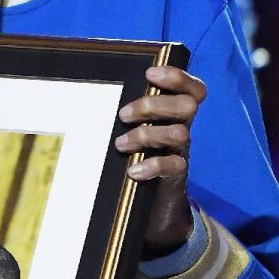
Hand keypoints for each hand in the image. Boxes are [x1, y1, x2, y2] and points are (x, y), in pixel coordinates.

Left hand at [115, 65, 205, 252]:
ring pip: (180, 133)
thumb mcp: (134, 130)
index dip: (178, 76)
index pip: (193, 89)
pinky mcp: (175, 176)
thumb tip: (85, 89)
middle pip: (187, 106)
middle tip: (123, 115)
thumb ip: (127, 113)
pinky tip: (133, 171)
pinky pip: (174, 166)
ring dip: (146, 134)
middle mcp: (182, 128)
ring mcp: (181, 152)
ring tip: (121, 144)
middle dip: (153, 105)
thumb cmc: (134, 155)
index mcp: (174, 113)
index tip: (150, 73)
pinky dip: (152, 165)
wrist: (150, 204)